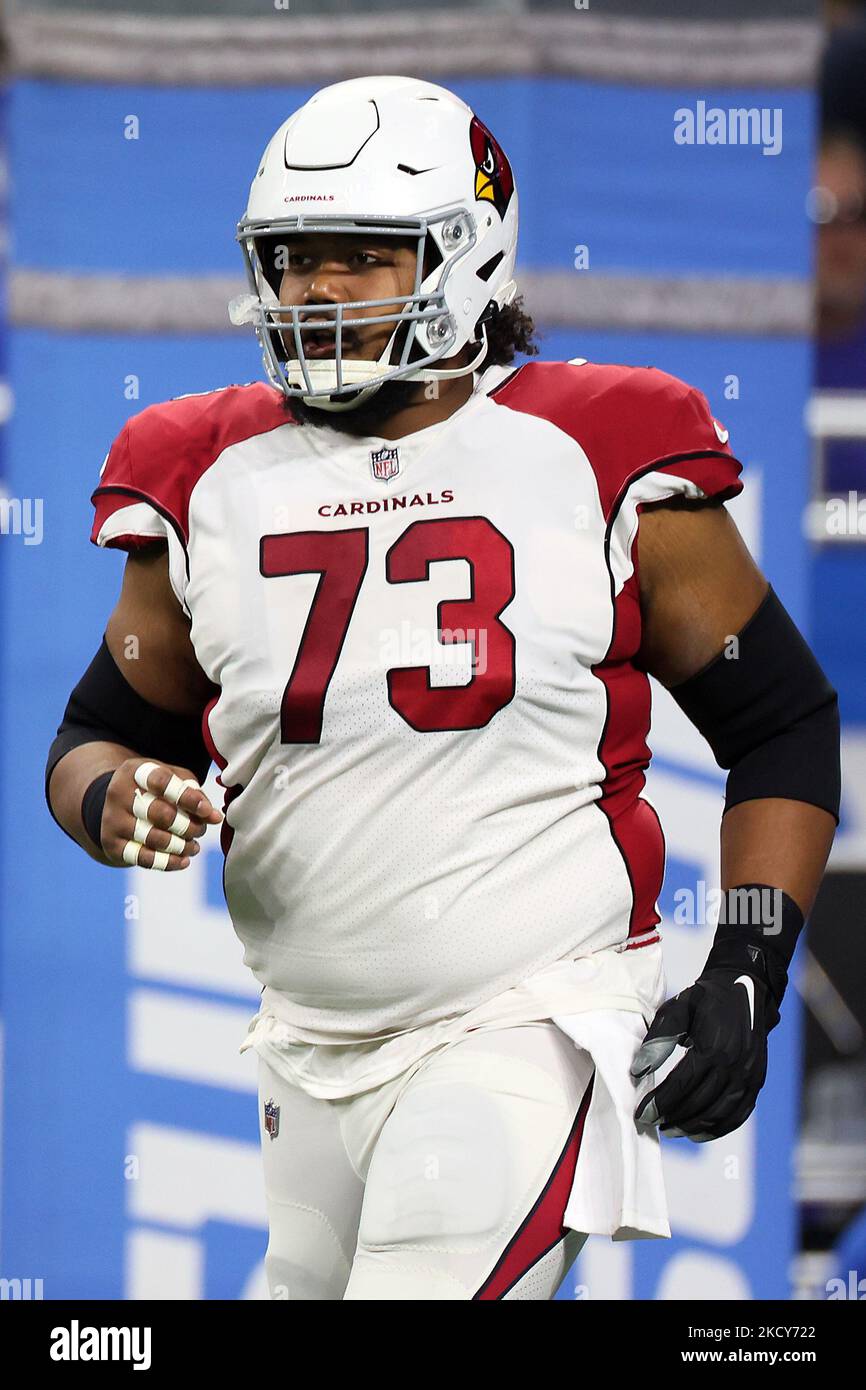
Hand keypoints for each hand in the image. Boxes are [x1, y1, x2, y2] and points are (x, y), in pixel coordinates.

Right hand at [99, 758, 222, 870]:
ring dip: (180, 846)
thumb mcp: (173, 780)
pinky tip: (184, 861)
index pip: (162, 782)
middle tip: (200, 830)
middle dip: (188, 826)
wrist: (117, 805)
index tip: (207, 811)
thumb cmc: (154, 790)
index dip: (188, 797)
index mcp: (136, 771)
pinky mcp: (111, 843)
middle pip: (160, 814)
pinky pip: (142, 858)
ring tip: (194, 846)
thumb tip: (215, 817)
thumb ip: (195, 794)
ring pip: (153, 838)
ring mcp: (112, 819)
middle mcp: (119, 793)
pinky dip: (167, 863)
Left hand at [630, 970, 776, 1142]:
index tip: (641, 1114)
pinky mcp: (756, 1081)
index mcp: (713, 1048)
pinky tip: (698, 1132)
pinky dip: (718, 1128)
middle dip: (672, 1117)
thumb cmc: (705, 1000)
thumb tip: (637, 1070)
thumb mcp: (676, 1010)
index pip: (681, 1085)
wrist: (744, 989)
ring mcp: (748, 1076)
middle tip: (652, 1123)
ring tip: (671, 1130)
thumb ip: (658, 1040)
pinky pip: (738, 1114)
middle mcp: (734, 1066)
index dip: (660, 1103)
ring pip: (719, 1114)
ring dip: (693, 1127)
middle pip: (699, 1103)